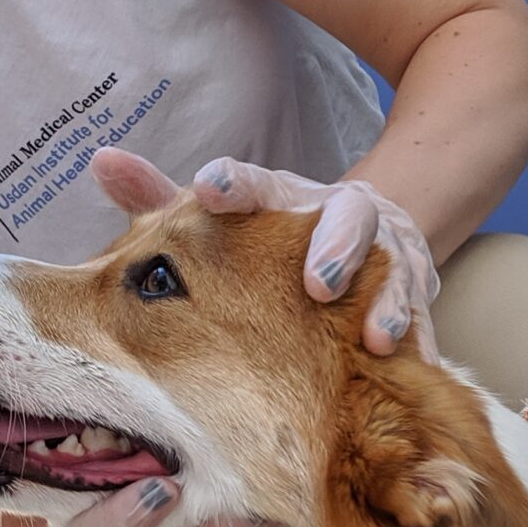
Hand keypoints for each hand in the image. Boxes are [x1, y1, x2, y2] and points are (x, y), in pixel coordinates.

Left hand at [92, 147, 437, 355]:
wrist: (377, 227)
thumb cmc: (277, 234)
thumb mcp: (224, 216)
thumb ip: (161, 197)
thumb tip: (100, 160)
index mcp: (285, 197)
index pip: (255, 183)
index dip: (233, 183)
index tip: (208, 186)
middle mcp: (341, 215)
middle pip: (347, 217)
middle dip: (335, 248)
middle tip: (316, 283)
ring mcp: (387, 253)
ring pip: (397, 270)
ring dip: (388, 303)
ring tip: (375, 337)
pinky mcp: (420, 291)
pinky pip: (426, 318)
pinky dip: (422, 342)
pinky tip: (412, 366)